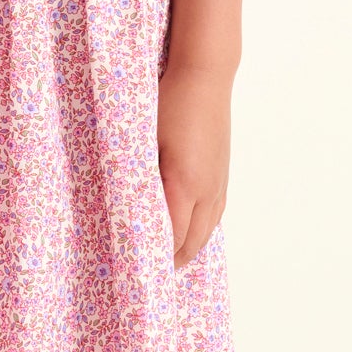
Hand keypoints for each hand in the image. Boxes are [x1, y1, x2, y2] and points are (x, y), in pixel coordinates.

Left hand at [156, 65, 230, 269]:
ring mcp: (218, 182)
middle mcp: (207, 190)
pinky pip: (215, 214)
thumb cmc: (168, 102)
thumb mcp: (145, 142)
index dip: (156, 258)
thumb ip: (139, 180)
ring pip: (207, 230)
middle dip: (172, 261)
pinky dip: (202, 231)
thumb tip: (129, 210)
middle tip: (150, 276)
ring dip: (189, 249)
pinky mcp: (222, 172)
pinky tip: (192, 232)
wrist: (204, 75)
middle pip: (192, 241)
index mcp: (185, 185)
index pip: (171, 238)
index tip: (137, 272)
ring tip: (170, 262)